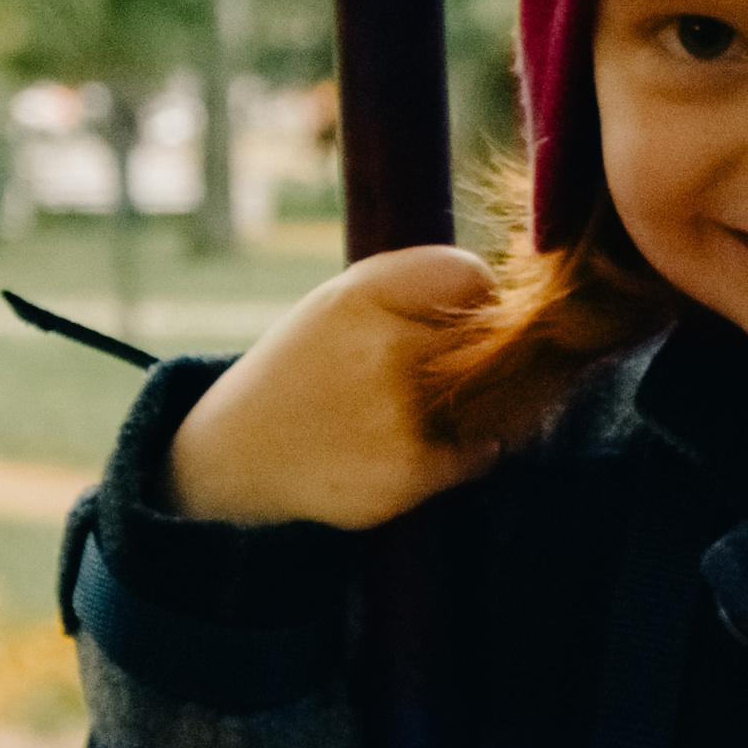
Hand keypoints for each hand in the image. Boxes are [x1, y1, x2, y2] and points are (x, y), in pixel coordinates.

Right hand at [166, 246, 501, 529]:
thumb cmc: (305, 369)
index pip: (471, 275)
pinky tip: (404, 447)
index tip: (455, 319)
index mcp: (360, 295)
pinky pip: (477, 453)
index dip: (476, 297)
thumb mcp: (341, 304)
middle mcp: (382, 347)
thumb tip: (511, 294)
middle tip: (427, 375)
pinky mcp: (406, 472)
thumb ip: (416, 288)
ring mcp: (396, 414)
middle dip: (474, 356)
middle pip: (489, 339)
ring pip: (490, 400)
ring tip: (402, 413)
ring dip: (470, 406)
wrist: (237, 455)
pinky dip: (459, 453)